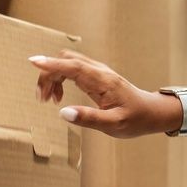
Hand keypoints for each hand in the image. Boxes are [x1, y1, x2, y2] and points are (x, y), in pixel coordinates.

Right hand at [29, 50, 177, 137]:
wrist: (153, 113)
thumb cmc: (136, 119)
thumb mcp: (114, 124)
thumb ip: (89, 119)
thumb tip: (64, 112)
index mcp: (104, 82)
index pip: (74, 66)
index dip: (53, 64)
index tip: (34, 62)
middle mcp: (101, 73)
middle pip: (67, 62)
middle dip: (48, 74)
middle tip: (42, 98)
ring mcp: (99, 73)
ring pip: (68, 64)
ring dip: (53, 77)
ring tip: (49, 99)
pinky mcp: (97, 77)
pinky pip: (73, 70)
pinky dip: (60, 79)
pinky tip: (59, 96)